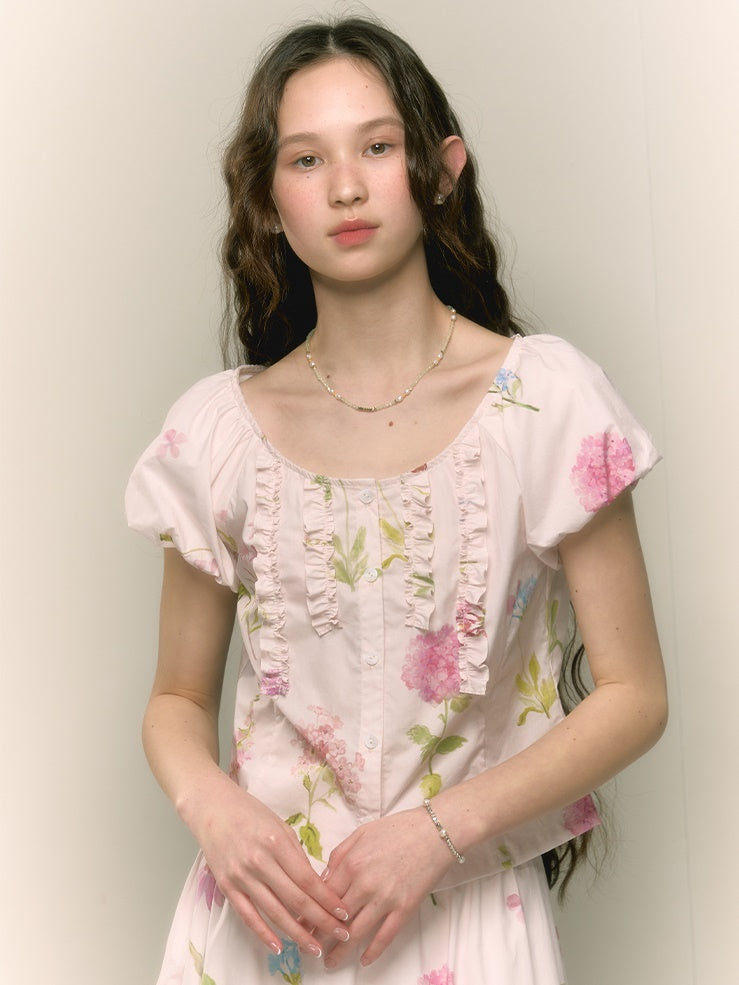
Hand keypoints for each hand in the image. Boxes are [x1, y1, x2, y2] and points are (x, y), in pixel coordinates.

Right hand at [189, 776, 351, 957]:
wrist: (212, 807)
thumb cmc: (250, 813)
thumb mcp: (280, 826)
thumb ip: (296, 855)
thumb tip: (314, 883)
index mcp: (277, 842)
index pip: (308, 879)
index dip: (327, 900)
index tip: (344, 913)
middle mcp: (259, 861)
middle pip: (295, 899)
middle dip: (321, 920)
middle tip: (340, 934)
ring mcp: (241, 876)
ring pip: (274, 912)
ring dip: (297, 933)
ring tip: (315, 947)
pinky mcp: (227, 886)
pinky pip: (247, 915)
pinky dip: (263, 934)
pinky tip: (279, 947)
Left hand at [319, 807, 454, 967]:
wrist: (435, 831)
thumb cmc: (398, 828)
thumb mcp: (361, 833)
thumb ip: (339, 855)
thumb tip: (323, 878)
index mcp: (351, 863)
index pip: (322, 896)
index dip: (309, 913)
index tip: (300, 925)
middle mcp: (365, 884)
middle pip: (335, 919)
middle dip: (319, 936)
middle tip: (309, 947)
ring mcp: (385, 898)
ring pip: (356, 933)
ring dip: (340, 951)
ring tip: (329, 961)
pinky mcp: (405, 909)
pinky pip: (385, 936)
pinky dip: (373, 952)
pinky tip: (363, 961)